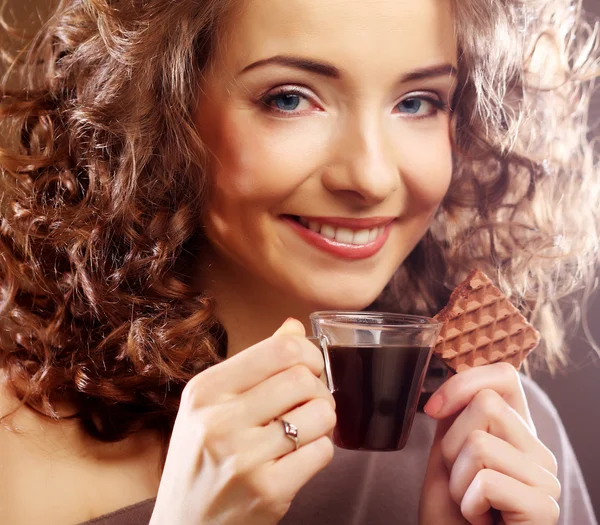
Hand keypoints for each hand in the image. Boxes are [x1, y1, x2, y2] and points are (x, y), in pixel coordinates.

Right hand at [150, 319, 335, 524]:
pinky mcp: (267, 491)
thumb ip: (254, 364)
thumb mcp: (211, 406)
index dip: (309, 353)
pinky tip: (298, 457)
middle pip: (303, 379)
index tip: (311, 366)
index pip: (279, 349)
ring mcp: (243, 458)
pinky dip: (320, 451)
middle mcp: (219, 420)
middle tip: (309, 403)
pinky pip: (323, 452)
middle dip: (318, 389)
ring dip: (322, 421)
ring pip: (321, 414)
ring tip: (303, 430)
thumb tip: (294, 327)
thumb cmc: (201, 461)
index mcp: (205, 390)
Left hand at [418, 363, 560, 524]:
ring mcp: (546, 480)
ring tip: (470, 503)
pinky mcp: (543, 510)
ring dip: (457, 480)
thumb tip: (454, 379)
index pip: (504, 376)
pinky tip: (480, 519)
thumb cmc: (451, 511)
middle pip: (485, 405)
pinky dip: (468, 505)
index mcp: (517, 432)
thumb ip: (457, 417)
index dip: (462, 383)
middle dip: (452, 446)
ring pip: (479, 443)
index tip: (433, 409)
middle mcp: (538, 451)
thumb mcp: (448, 453)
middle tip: (462, 480)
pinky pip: (487, 482)